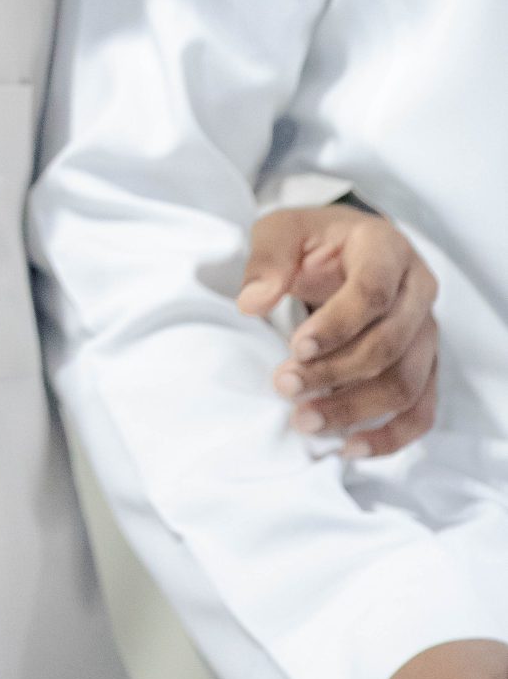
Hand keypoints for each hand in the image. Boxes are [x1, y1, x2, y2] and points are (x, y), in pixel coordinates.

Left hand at [239, 205, 436, 457]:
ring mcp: (427, 332)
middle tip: (284, 386)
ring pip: (405, 383)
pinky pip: (421, 411)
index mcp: (387, 249)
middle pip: (389, 344)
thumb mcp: (282, 230)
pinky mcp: (425, 366)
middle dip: (334, 373)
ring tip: (304, 420)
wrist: (346, 249)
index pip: (373, 293)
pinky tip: (349, 448)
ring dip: (354, 409)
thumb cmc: (313, 241)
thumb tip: (251, 303)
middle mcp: (418, 291)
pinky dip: (391, 437)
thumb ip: (268, 259)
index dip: (336, 325)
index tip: (296, 348)